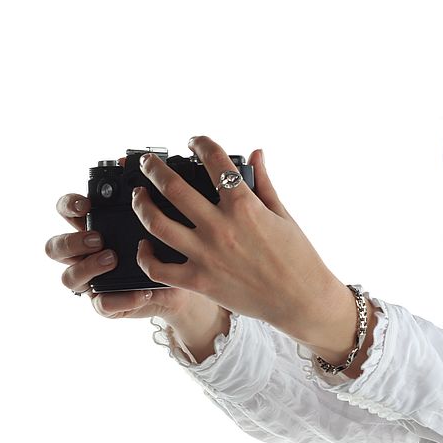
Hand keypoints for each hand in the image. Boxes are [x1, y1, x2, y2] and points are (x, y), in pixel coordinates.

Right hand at [45, 161, 204, 323]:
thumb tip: (131, 161)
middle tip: (98, 239)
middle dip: (72, 241)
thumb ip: (146, 195)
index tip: (86, 204)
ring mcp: (93, 279)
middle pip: (55, 246)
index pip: (67, 211)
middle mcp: (86, 253)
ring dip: (88, 268)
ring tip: (113, 260)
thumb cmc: (170, 245)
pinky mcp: (109, 303)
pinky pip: (102, 305)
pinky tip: (142, 293)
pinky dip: (121, 299)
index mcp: (95, 225)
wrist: (188, 283)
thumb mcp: (163, 219)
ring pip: (69, 277)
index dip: (69, 205)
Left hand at [131, 136, 346, 342]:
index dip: (201, 144)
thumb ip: (264, 182)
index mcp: (244, 206)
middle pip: (173, 188)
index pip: (215, 161)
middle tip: (149, 163)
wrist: (301, 300)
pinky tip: (145, 244)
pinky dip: (146, 255)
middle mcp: (221, 228)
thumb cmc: (298, 258)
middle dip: (155, 168)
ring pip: (157, 223)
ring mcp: (207, 255)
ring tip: (140, 195)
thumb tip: (256, 154)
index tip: (195, 141)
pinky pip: (159, 269)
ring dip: (142, 204)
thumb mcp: (283, 214)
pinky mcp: (199, 281)